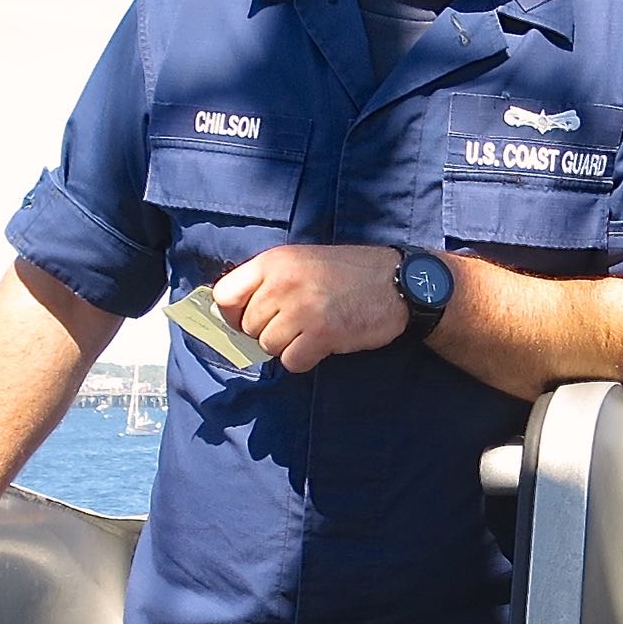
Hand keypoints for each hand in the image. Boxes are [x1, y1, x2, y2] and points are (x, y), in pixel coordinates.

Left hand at [213, 244, 410, 372]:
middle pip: (248, 327)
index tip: (250, 319)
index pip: (223, 296)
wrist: (399, 282)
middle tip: (299, 321)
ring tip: (315, 328)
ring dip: (289, 345)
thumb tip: (234, 315)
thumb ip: (269, 281)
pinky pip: (291, 362)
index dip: (233, 314)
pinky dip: (306, 359)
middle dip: (269, 330)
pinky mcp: (321, 334)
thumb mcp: (303, 261)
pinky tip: (325, 342)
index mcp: (274, 261)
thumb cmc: (350, 273)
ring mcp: (301, 309)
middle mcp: (282, 282)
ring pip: (268, 346)